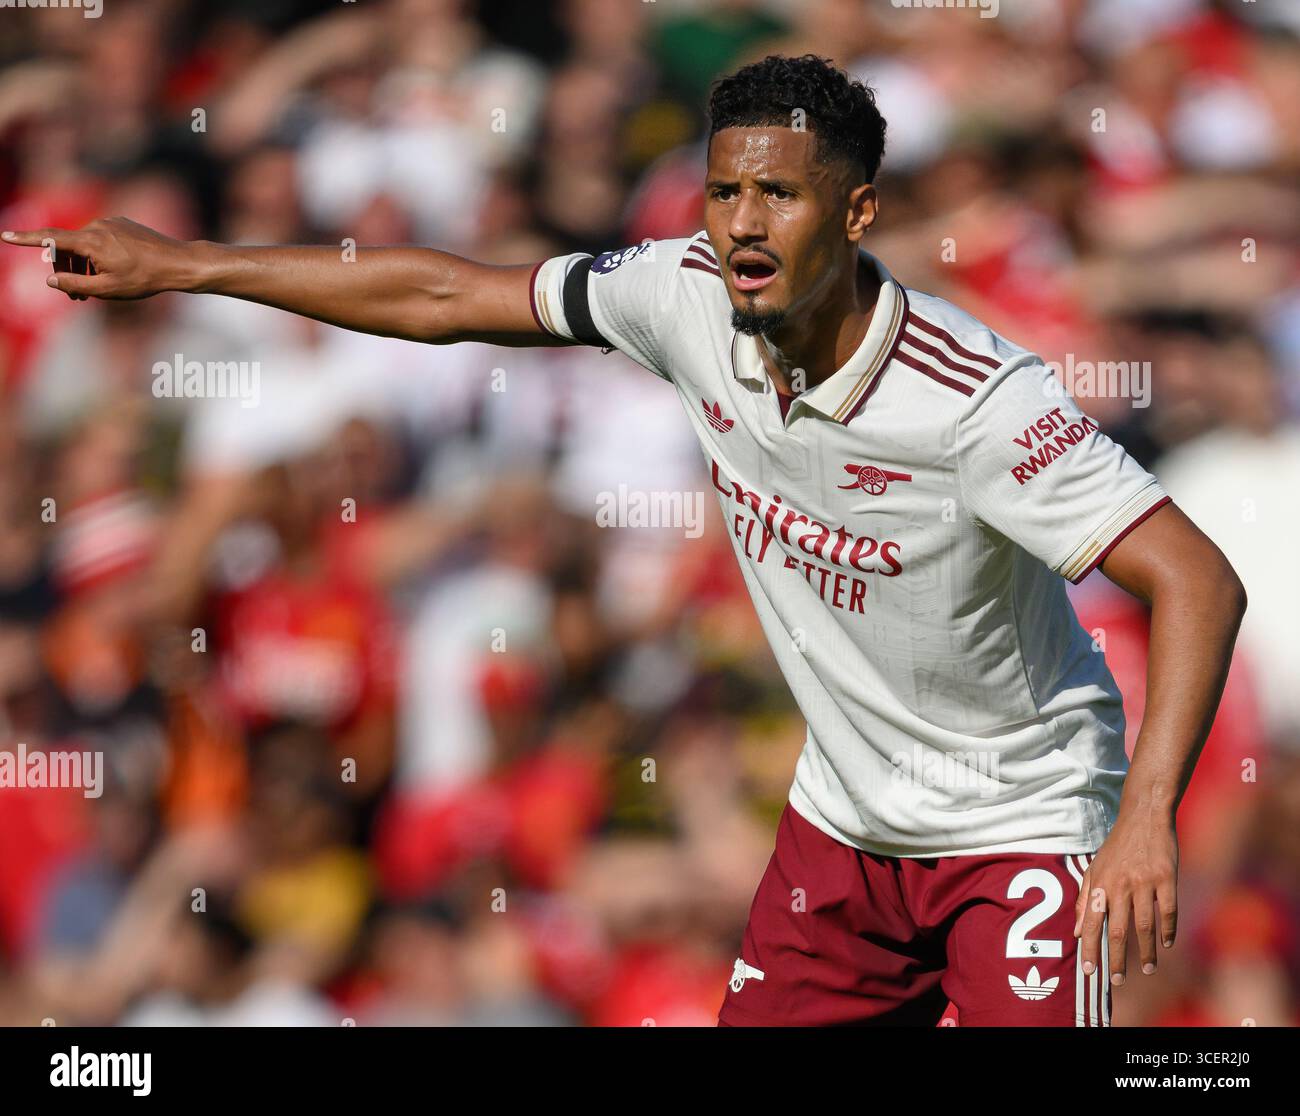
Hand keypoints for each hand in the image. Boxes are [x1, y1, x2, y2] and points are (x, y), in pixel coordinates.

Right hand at [1, 217, 192, 300]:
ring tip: (92, 290)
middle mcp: (97, 226)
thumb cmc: (144, 279)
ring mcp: (110, 222)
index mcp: (90, 241)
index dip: (25, 239)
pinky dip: (96, 255)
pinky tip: (110, 272)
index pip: (49, 239)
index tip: (4, 235)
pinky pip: (100, 239)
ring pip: (84, 244)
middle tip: (75, 297)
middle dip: (66, 271)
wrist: (178, 263)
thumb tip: (50, 281)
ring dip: (82, 265)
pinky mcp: (121, 223)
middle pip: (67, 247)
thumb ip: (75, 284)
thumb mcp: (107, 289)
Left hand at [1073, 805, 1178, 986]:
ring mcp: (1145, 882)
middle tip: (1117, 981)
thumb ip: (1086, 899)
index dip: (1090, 948)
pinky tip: (1166, 944)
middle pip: (1117, 930)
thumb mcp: (1095, 868)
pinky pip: (1169, 911)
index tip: (1088, 971)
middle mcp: (1120, 884)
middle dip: (1116, 959)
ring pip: (1144, 926)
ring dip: (1146, 951)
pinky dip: (1168, 930)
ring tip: (1147, 969)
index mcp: (1100, 883)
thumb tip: (1077, 931)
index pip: (1092, 923)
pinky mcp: (1167, 878)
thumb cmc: (1118, 846)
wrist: (1144, 817)